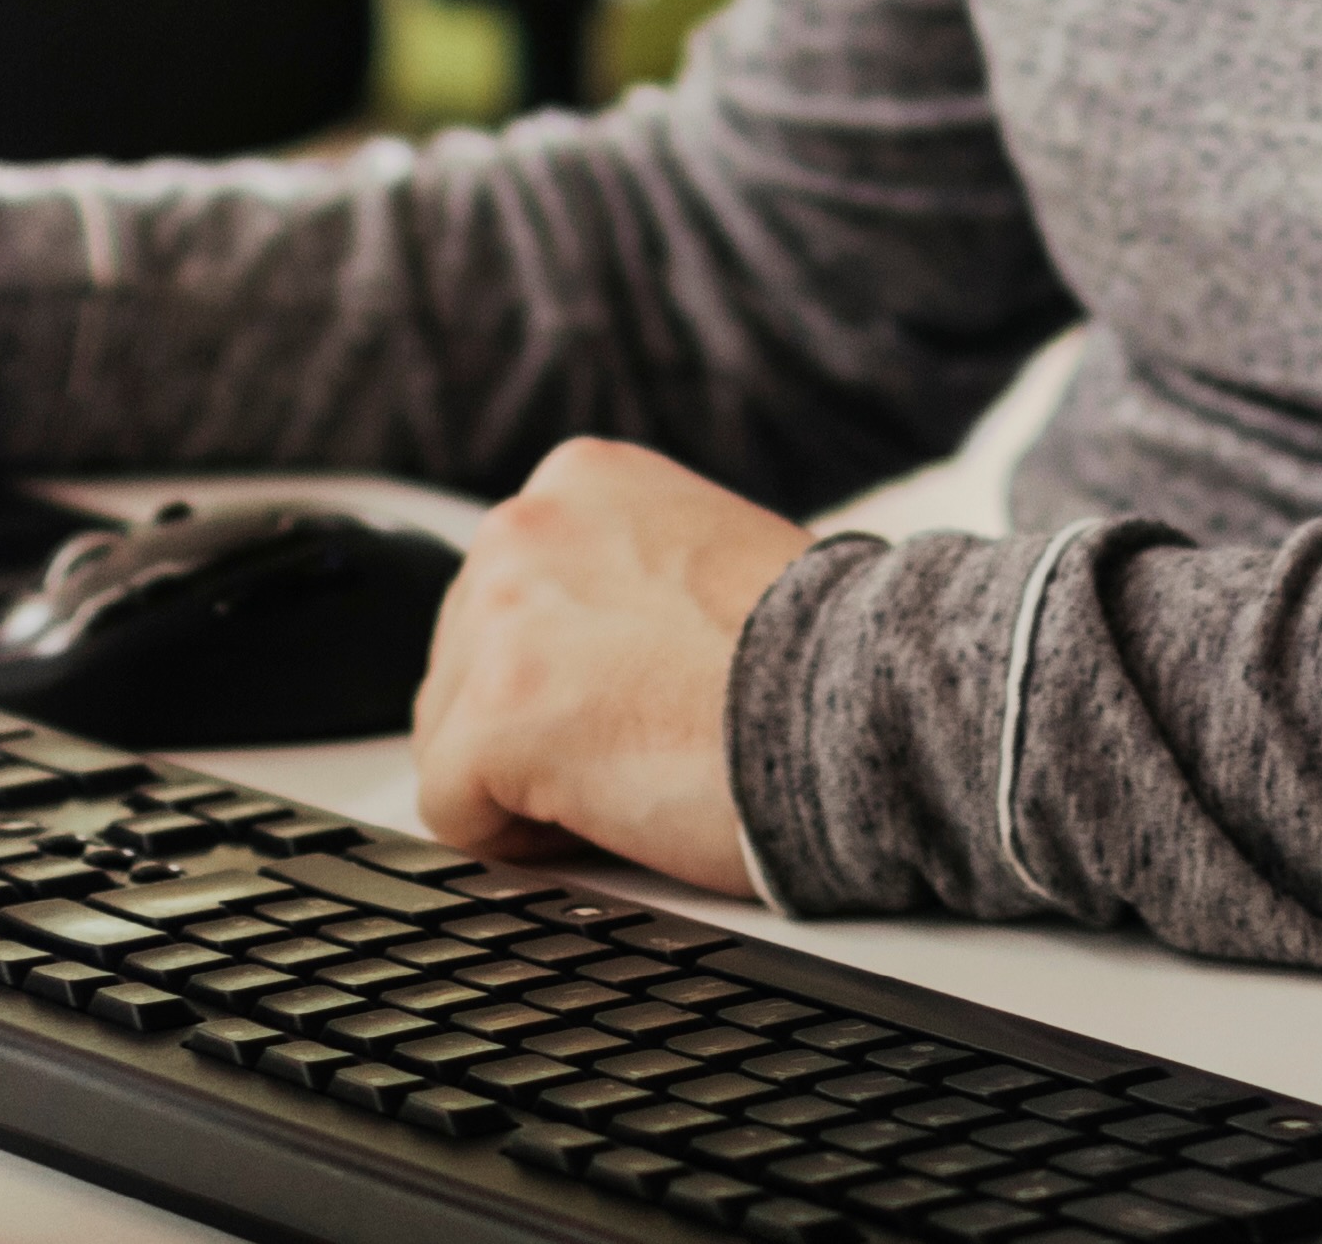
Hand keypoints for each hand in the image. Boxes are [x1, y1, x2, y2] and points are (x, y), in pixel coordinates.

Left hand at [406, 440, 804, 897]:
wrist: (871, 704)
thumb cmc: (820, 656)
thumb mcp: (705, 553)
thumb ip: (620, 576)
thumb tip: (572, 650)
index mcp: (579, 481)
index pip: (506, 600)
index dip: (563, 673)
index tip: (633, 701)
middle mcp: (523, 527)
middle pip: (463, 666)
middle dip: (533, 724)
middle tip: (642, 749)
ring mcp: (500, 620)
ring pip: (450, 739)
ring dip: (527, 781)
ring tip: (637, 777)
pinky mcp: (496, 718)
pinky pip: (454, 811)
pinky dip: (519, 840)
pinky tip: (610, 818)